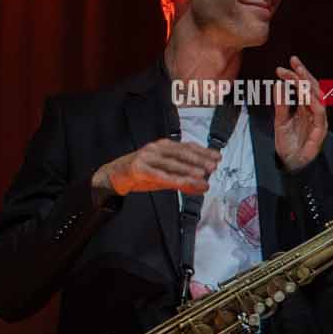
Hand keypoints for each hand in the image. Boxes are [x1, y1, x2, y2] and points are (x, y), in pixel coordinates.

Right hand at [94, 137, 219, 197]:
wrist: (114, 176)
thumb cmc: (143, 173)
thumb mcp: (166, 177)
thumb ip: (185, 181)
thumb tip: (205, 187)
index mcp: (165, 146)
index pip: (187, 147)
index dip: (203, 151)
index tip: (218, 157)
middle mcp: (156, 148)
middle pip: (181, 153)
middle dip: (199, 159)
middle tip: (213, 167)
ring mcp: (147, 156)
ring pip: (171, 163)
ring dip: (188, 169)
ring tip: (202, 176)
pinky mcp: (138, 167)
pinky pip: (159, 174)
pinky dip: (173, 179)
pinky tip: (183, 183)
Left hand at [273, 54, 327, 170]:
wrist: (290, 163)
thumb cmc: (288, 143)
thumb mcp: (279, 120)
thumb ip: (280, 104)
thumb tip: (278, 85)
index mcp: (306, 108)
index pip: (304, 87)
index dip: (297, 74)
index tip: (286, 65)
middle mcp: (314, 112)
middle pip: (314, 89)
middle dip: (304, 74)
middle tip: (294, 63)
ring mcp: (319, 121)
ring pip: (318, 98)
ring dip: (308, 86)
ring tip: (297, 76)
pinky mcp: (320, 131)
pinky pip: (320, 114)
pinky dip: (313, 103)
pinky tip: (305, 94)